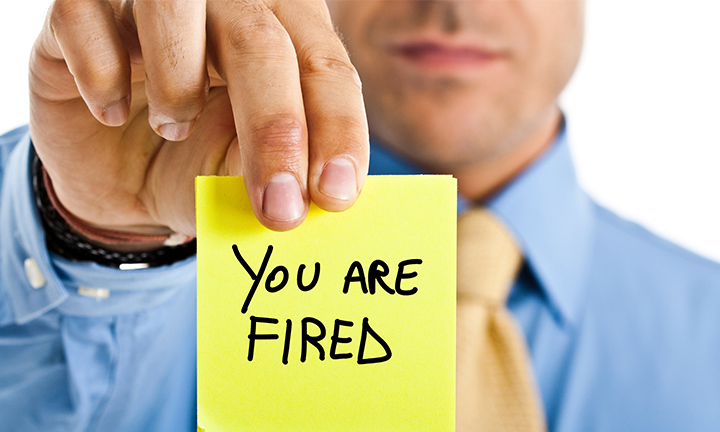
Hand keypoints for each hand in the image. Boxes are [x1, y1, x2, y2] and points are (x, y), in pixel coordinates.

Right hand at [29, 0, 368, 238]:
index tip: (335, 193)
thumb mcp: (239, 176)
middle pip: (261, 39)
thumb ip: (277, 175)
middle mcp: (227, 3)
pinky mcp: (83, 5)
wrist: (115, 172)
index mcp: (284, 35)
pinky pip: (84, 14)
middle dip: (274, 128)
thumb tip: (315, 194)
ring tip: (172, 129)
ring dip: (177, 87)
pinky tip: (108, 112)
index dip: (338, 127)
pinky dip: (101, 74)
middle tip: (277, 207)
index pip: (325, 66)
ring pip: (175, 3)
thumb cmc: (192, 162)